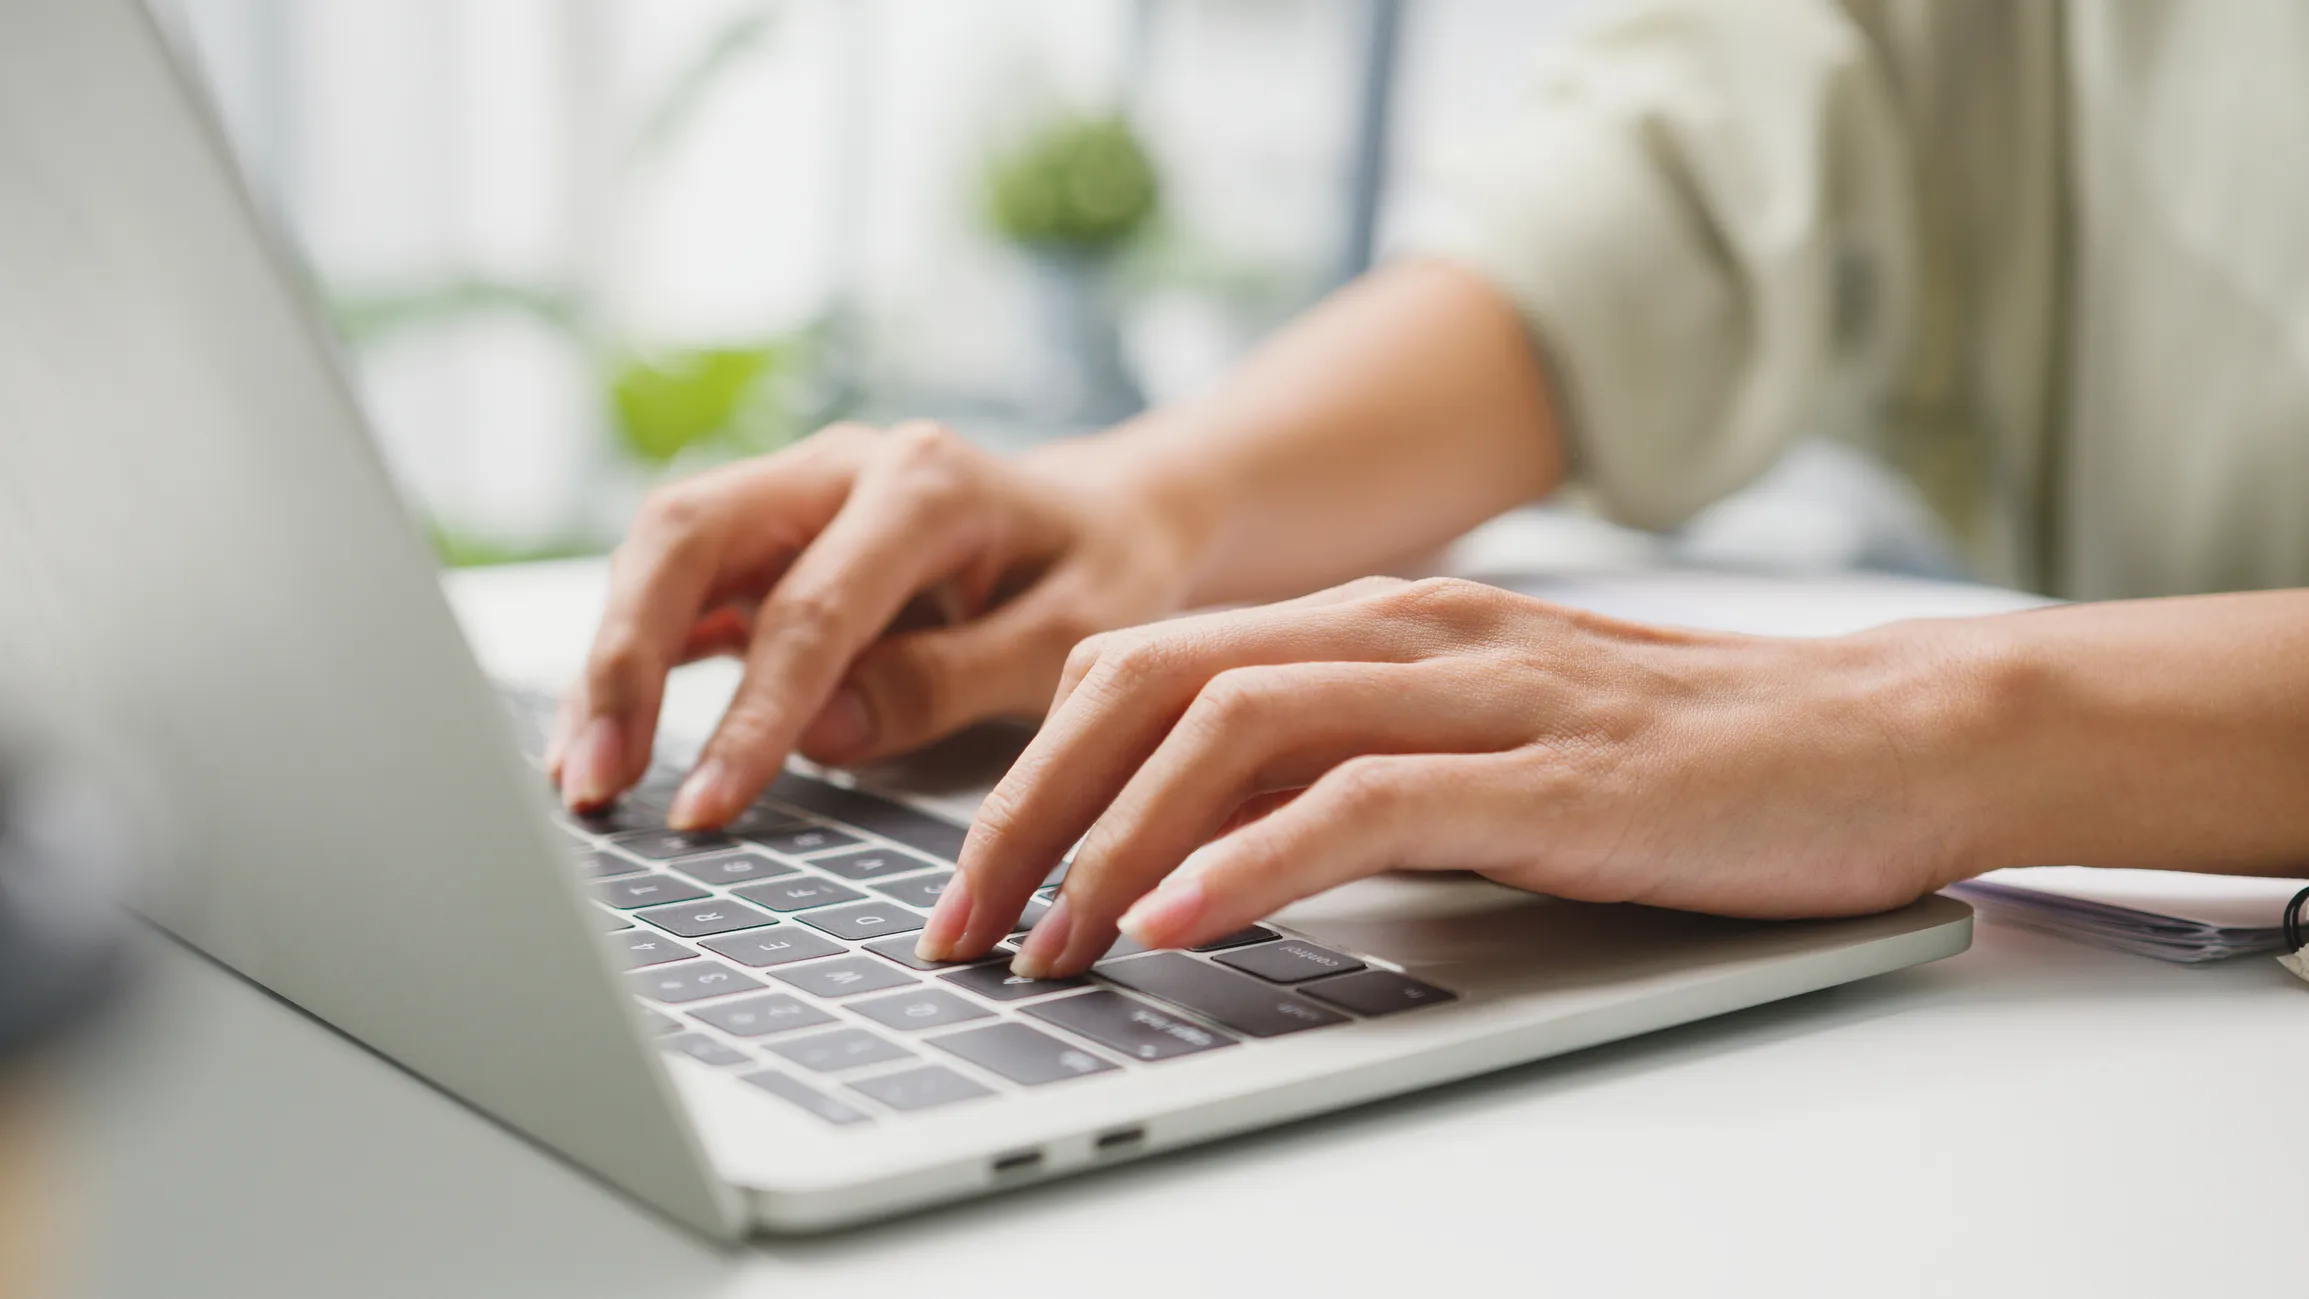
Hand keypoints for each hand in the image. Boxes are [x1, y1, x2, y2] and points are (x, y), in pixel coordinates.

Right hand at [549, 422, 1207, 826]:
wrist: (1105, 517)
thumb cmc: (1098, 575)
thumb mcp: (1068, 636)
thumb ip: (947, 681)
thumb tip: (818, 732)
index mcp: (923, 481)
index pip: (812, 607)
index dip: (753, 715)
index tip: (706, 806)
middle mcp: (839, 466)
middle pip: (689, 537)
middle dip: (627, 662)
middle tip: (597, 781)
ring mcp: (792, 492)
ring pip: (660, 554)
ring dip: (609, 663)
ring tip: (580, 777)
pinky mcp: (766, 536)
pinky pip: (675, 586)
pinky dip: (630, 661)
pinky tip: (599, 742)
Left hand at [918, 576, 1981, 977]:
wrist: (1878, 733)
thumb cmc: (1674, 759)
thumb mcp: (1477, 746)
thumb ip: (1350, 770)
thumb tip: (1205, 858)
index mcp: (1372, 624)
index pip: (1145, 666)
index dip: (1031, 769)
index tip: (973, 881)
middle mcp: (1403, 633)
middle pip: (1149, 685)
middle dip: (1029, 809)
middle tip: (963, 929)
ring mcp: (1475, 691)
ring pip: (1232, 729)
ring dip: (1114, 843)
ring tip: (1046, 945)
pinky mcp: (1549, 768)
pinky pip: (1362, 798)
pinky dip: (1253, 859)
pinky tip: (1179, 923)